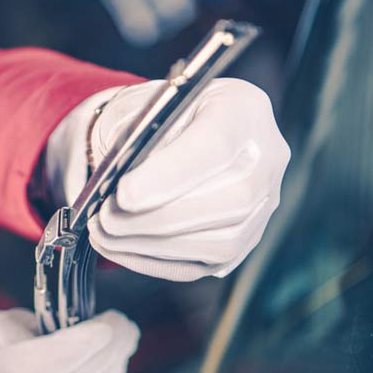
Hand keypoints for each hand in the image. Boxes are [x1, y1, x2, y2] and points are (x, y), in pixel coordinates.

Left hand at [67, 78, 289, 280]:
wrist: (170, 134)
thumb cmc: (155, 118)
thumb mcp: (139, 109)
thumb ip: (134, 140)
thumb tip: (123, 194)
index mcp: (242, 109)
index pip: (217, 144)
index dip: (170, 175)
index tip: (123, 195)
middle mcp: (267, 158)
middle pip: (229, 200)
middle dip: (156, 219)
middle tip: (105, 220)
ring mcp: (263, 205)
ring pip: (220, 242)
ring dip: (153, 245)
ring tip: (105, 235)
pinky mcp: (244, 241)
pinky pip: (205, 264)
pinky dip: (156, 261)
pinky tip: (122, 249)